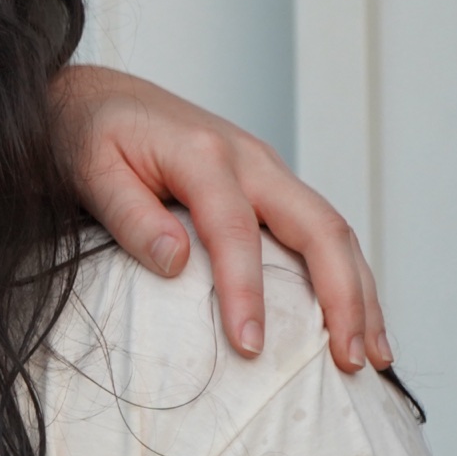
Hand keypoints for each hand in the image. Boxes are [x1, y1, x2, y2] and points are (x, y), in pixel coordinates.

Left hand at [54, 65, 390, 372]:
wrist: (94, 95)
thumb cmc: (86, 133)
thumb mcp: (89, 171)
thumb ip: (131, 216)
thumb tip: (176, 263)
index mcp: (202, 154)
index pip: (234, 230)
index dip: (246, 291)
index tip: (250, 345)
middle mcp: (249, 158)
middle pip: (319, 226)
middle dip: (344, 296)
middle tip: (351, 360)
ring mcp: (265, 169)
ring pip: (333, 229)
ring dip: (359, 291)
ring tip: (370, 353)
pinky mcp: (268, 183)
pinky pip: (319, 228)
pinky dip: (344, 272)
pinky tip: (351, 317)